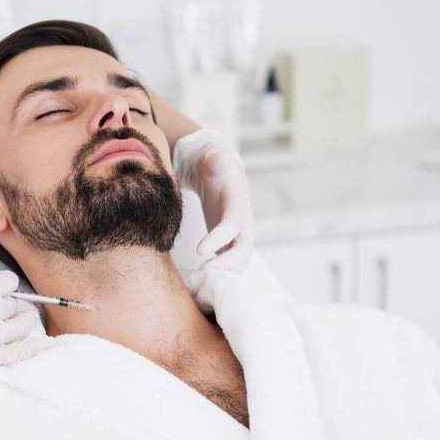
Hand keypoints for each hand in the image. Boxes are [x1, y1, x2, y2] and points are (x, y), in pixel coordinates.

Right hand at [0, 271, 49, 390]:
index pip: (8, 283)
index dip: (6, 286)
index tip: (3, 290)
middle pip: (15, 306)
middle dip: (14, 305)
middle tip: (13, 310)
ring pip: (22, 328)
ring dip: (27, 323)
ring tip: (28, 322)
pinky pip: (17, 354)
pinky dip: (34, 348)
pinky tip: (44, 345)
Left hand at [173, 128, 253, 271]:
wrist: (217, 168)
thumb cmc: (213, 162)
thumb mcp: (214, 156)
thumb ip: (216, 159)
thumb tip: (218, 159)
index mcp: (239, 201)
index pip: (233, 224)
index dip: (220, 239)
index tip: (200, 251)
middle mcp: (242, 221)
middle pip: (243, 252)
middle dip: (225, 266)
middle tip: (200, 276)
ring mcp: (237, 234)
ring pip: (237, 262)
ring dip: (221, 274)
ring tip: (196, 282)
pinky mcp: (227, 242)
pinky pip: (227, 264)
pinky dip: (215, 274)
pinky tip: (196, 281)